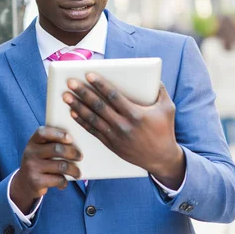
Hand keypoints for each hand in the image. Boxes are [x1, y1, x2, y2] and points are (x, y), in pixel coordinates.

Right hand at [10, 126, 81, 213]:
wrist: (24, 183)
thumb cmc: (39, 163)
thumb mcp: (41, 150)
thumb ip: (54, 144)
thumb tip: (78, 144)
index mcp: (33, 141)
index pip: (43, 132)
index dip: (58, 134)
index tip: (71, 138)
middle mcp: (30, 153)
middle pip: (56, 149)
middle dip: (72, 153)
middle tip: (80, 156)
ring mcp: (32, 167)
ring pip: (61, 166)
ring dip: (73, 170)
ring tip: (77, 173)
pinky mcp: (36, 181)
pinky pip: (57, 179)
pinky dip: (64, 182)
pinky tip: (64, 182)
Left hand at [63, 73, 184, 189]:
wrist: (161, 158)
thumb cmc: (165, 131)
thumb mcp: (168, 108)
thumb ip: (160, 91)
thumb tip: (153, 77)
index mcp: (136, 114)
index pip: (113, 96)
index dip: (100, 84)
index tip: (89, 75)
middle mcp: (123, 125)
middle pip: (99, 106)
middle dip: (83, 93)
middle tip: (70, 83)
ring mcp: (115, 136)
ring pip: (92, 119)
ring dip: (78, 106)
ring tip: (66, 96)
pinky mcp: (111, 144)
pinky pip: (93, 131)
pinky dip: (82, 121)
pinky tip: (73, 113)